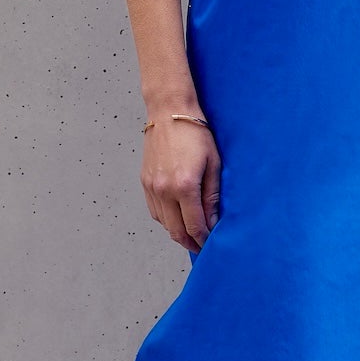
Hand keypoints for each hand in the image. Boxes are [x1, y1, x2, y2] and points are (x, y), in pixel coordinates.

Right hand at [143, 112, 221, 252]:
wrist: (168, 113)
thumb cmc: (195, 134)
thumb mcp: (213, 164)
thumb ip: (213, 196)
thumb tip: (214, 221)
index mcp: (184, 186)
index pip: (194, 226)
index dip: (204, 240)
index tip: (212, 245)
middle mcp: (164, 190)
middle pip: (176, 231)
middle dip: (190, 243)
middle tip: (202, 247)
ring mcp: (152, 187)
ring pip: (164, 224)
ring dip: (178, 233)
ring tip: (192, 235)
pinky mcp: (145, 182)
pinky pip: (154, 211)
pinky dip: (166, 220)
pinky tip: (177, 219)